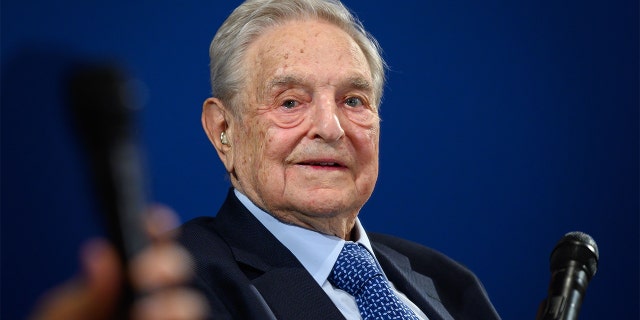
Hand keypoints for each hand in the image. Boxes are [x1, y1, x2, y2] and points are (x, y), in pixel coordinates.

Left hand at [29, 206, 207, 319]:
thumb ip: (82, 296)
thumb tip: (100, 253)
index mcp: (122, 285)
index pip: (147, 246)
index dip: (156, 229)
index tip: (153, 222)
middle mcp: (152, 302)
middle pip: (177, 270)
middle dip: (170, 263)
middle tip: (148, 272)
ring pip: (192, 307)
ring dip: (181, 305)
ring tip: (152, 313)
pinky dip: (188, 319)